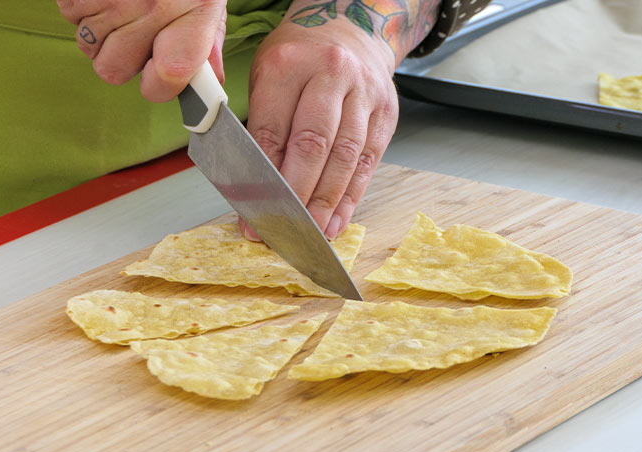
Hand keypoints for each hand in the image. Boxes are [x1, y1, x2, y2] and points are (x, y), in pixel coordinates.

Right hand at [57, 0, 226, 100]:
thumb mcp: (208, 1)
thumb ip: (207, 44)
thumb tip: (209, 84)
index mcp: (191, 15)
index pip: (163, 81)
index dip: (157, 86)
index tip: (158, 77)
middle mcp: (151, 6)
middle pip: (113, 69)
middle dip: (121, 57)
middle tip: (136, 30)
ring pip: (87, 44)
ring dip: (100, 31)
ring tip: (121, 4)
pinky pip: (68, 15)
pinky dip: (81, 7)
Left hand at [242, 19, 398, 239]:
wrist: (349, 30)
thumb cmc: (298, 60)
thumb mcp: (266, 77)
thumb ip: (262, 126)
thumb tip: (255, 190)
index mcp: (288, 64)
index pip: (272, 132)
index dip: (262, 179)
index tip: (254, 213)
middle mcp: (330, 74)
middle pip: (313, 145)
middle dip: (297, 195)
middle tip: (284, 228)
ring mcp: (364, 93)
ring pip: (345, 157)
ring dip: (327, 202)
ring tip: (312, 232)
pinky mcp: (386, 112)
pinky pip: (368, 162)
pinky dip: (351, 196)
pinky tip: (337, 219)